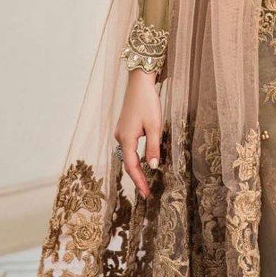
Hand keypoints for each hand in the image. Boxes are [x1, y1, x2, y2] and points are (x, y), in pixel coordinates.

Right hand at [113, 69, 162, 198]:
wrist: (139, 83)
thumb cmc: (147, 102)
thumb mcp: (155, 126)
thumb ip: (153, 148)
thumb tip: (153, 167)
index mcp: (126, 138)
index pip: (132, 166)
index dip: (139, 181)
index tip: (146, 194)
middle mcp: (120, 137)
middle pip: (128, 163)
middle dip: (137, 178)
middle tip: (146, 192)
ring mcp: (121, 132)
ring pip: (127, 155)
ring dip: (135, 169)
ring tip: (145, 181)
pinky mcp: (124, 127)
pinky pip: (128, 147)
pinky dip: (134, 158)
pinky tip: (142, 162)